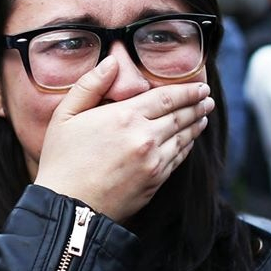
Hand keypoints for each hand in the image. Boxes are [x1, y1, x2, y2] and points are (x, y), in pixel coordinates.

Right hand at [34, 56, 213, 220]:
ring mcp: (154, 161)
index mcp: (126, 116)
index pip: (167, 97)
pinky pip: (178, 158)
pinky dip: (188, 146)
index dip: (187, 91)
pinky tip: (190, 140)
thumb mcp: (66, 115)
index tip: (201, 87)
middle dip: (197, 105)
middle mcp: (145, 137)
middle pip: (180, 116)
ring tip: (204, 116)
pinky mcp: (156, 181)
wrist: (69, 208)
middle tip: (207, 99)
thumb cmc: (63, 160)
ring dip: (196, 124)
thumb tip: (112, 62)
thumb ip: (90, 85)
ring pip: (183, 137)